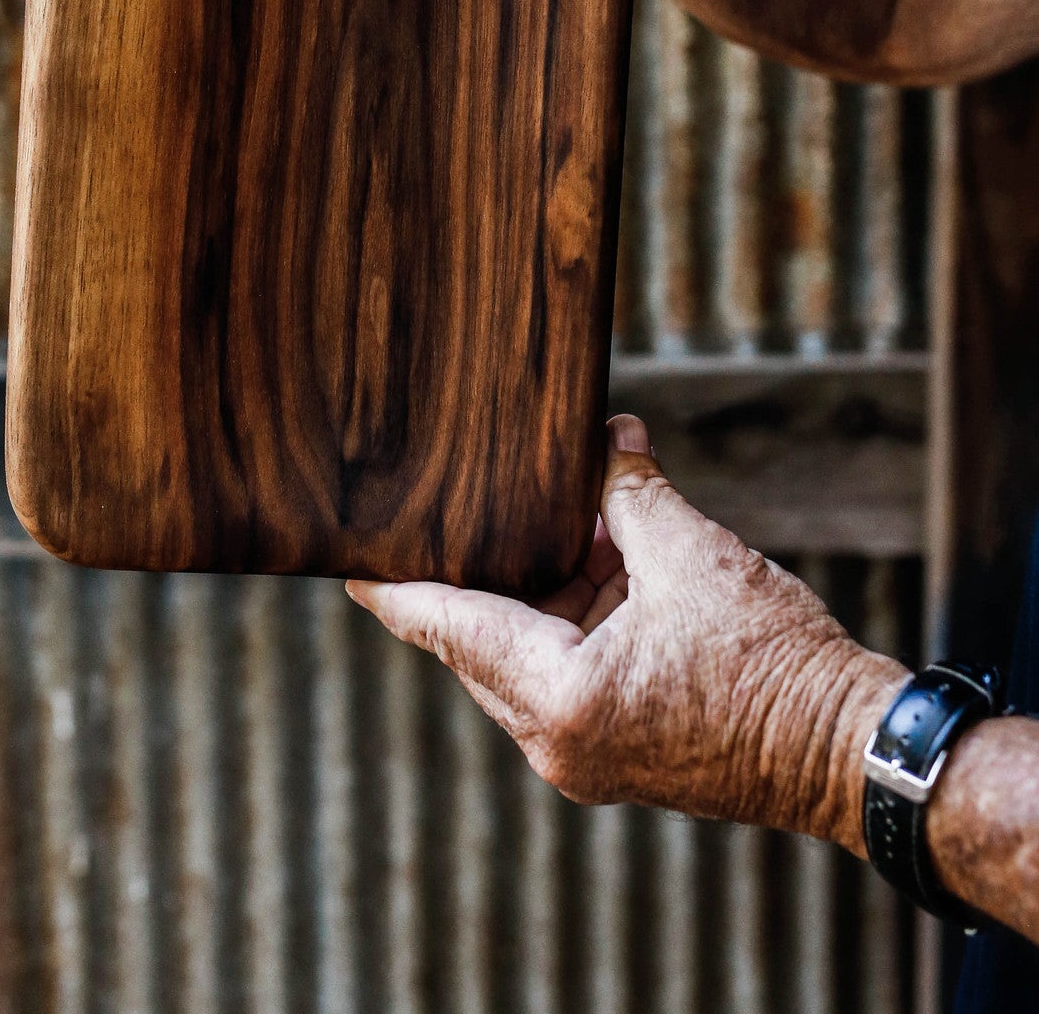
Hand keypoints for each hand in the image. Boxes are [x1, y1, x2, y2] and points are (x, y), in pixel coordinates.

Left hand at [348, 415, 907, 853]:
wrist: (850, 751)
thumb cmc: (775, 665)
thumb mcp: (690, 554)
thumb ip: (628, 493)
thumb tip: (604, 441)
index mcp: (559, 699)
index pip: (448, 628)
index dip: (395, 591)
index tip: (347, 568)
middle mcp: (559, 742)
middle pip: (485, 642)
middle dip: (490, 566)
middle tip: (468, 503)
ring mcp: (589, 754)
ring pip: (531, 654)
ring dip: (549, 585)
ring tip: (576, 511)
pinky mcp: (623, 751)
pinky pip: (571, 674)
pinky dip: (580, 616)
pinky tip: (607, 556)